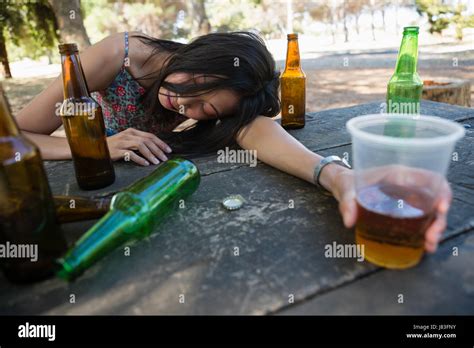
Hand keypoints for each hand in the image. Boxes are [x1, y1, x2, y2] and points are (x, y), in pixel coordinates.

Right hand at [107, 128, 171, 165]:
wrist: (96, 149)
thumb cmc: (114, 147)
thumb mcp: (127, 142)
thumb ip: (138, 143)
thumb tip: (155, 150)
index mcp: (132, 131)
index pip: (150, 136)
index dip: (160, 143)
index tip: (168, 150)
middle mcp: (128, 135)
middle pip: (147, 140)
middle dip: (158, 149)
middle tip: (165, 158)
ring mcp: (122, 142)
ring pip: (141, 146)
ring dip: (151, 154)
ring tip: (157, 162)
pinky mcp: (117, 150)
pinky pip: (131, 154)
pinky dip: (140, 159)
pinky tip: (146, 164)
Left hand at [330, 166, 451, 252]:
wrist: (342, 185)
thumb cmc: (347, 182)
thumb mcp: (345, 190)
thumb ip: (347, 203)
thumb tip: (349, 221)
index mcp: (399, 174)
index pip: (430, 178)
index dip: (441, 192)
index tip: (441, 209)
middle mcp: (408, 185)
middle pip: (435, 199)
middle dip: (439, 219)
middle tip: (432, 237)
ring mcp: (408, 197)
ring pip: (432, 211)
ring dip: (436, 228)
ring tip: (429, 245)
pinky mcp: (405, 209)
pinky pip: (422, 219)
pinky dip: (427, 231)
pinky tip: (425, 245)